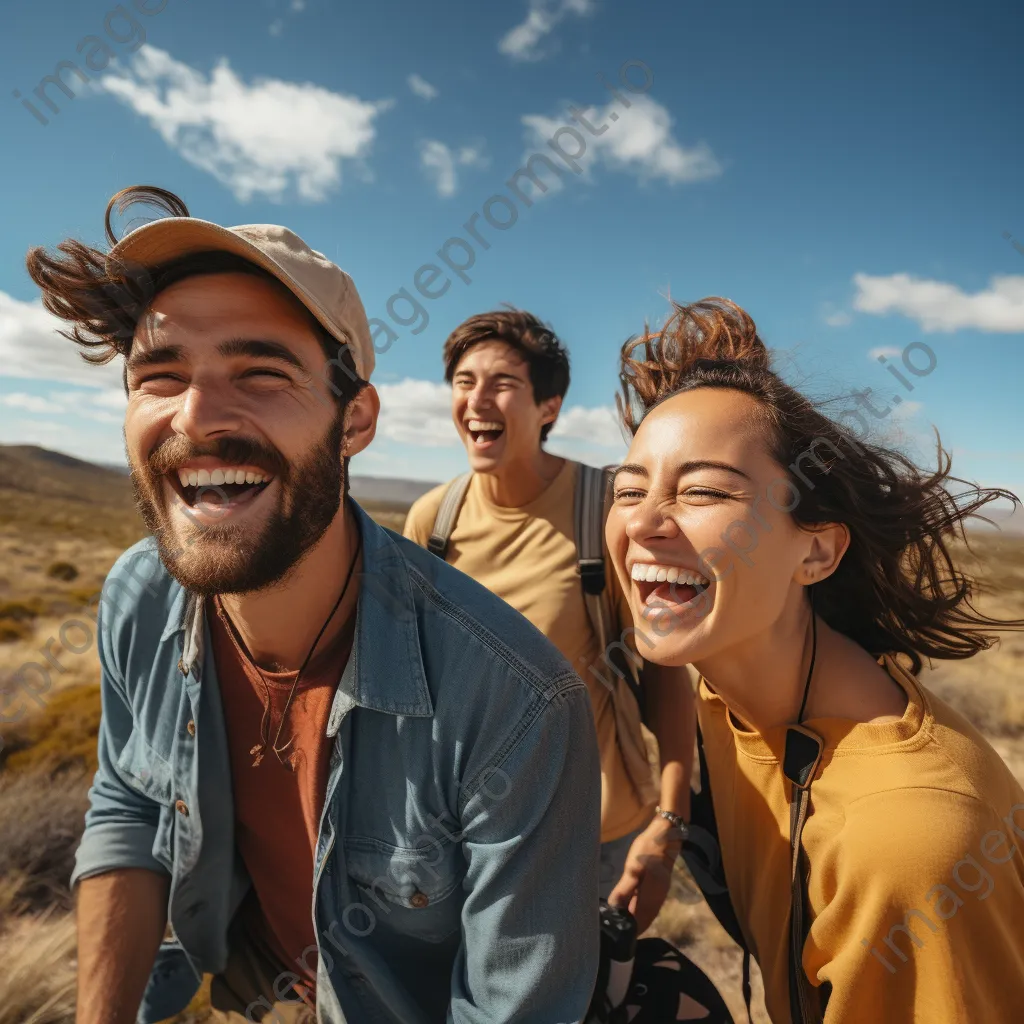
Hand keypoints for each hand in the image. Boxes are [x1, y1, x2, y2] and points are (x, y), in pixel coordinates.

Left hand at [607, 816, 682, 934]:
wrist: (667, 834)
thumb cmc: (648, 850)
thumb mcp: (633, 868)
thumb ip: (624, 889)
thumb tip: (615, 908)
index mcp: (651, 897)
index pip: (640, 921)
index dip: (630, 931)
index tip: (617, 936)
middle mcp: (658, 899)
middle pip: (644, 919)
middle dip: (632, 926)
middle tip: (614, 929)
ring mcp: (660, 893)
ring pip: (647, 912)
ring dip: (636, 917)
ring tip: (620, 919)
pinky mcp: (659, 886)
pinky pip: (649, 904)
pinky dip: (640, 909)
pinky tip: (630, 905)